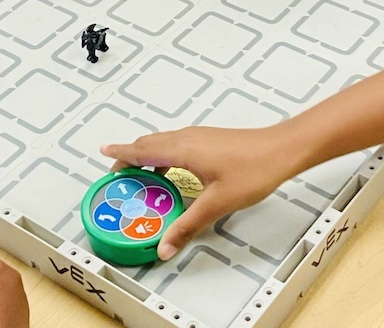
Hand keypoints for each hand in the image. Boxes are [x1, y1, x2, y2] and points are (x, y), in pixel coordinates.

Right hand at [101, 123, 294, 259]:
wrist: (280, 149)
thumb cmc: (252, 169)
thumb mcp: (216, 204)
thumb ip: (187, 225)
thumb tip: (165, 245)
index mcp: (182, 149)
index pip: (142, 149)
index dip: (121, 152)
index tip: (103, 152)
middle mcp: (187, 138)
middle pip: (149, 143)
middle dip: (130, 156)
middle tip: (116, 173)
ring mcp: (199, 137)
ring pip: (163, 143)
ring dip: (147, 155)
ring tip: (139, 176)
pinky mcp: (209, 140)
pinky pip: (176, 144)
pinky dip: (164, 155)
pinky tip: (170, 173)